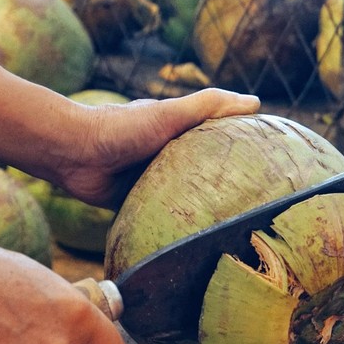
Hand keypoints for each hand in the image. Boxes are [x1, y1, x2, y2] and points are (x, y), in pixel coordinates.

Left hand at [48, 87, 258, 208]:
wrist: (72, 153)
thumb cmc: (122, 127)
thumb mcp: (169, 113)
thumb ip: (208, 107)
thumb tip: (255, 102)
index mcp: (179, 132)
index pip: (219, 139)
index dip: (243, 149)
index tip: (272, 164)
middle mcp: (168, 156)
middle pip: (205, 171)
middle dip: (227, 185)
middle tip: (259, 206)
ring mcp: (153, 180)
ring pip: (185, 196)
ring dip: (202, 209)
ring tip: (234, 229)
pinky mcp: (137, 202)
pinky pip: (161, 216)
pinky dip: (174, 225)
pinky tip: (197, 241)